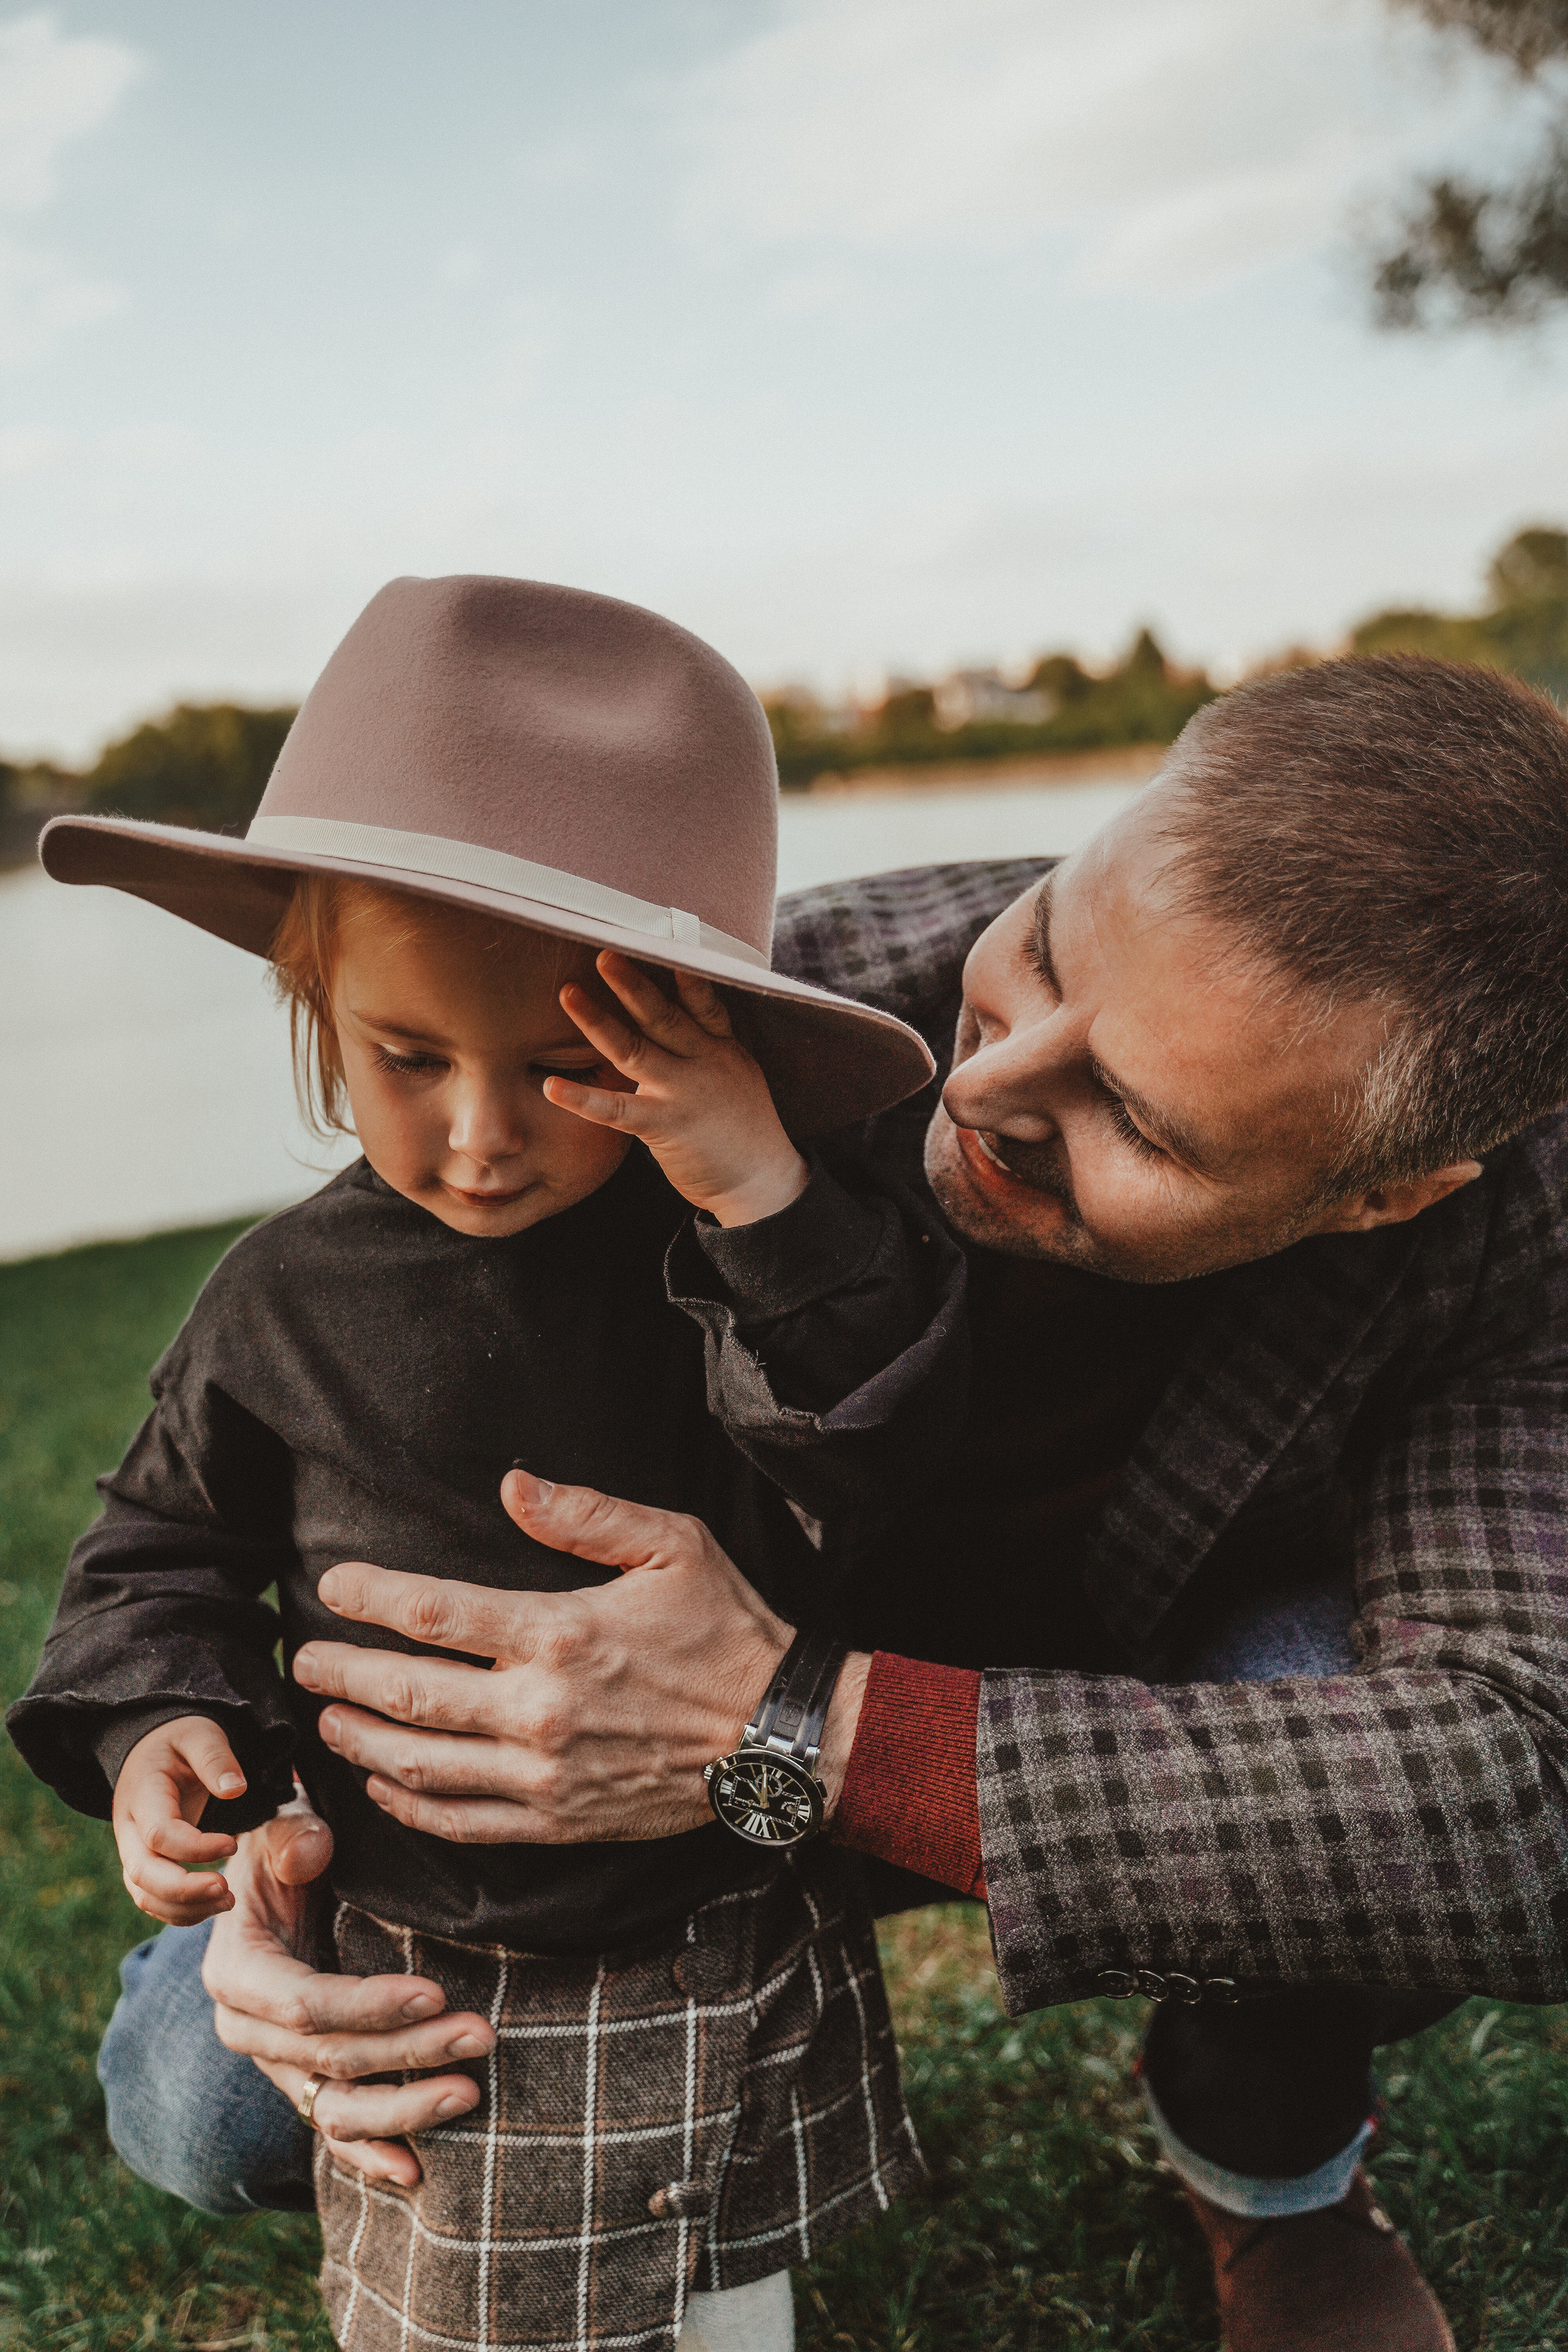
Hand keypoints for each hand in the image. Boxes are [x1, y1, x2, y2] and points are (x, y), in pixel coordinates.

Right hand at [112, 1715, 247, 1924]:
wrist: (153, 1747)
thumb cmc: (180, 1739)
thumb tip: (235, 1790)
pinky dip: (179, 1910)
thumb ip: (215, 1758)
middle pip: (142, 1874)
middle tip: (227, 1892)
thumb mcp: (199, 1733)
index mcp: (141, 1793)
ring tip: (229, 1901)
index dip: (195, 1847)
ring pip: (144, 1893)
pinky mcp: (142, 1862)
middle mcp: (128, 1828)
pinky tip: (213, 1905)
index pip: (159, 1834)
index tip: (233, 1844)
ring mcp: (131, 1849)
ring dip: (184, 1907)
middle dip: (183, 1891)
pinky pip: (151, 1897)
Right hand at [202, 1792, 493, 2188]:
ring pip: (336, 2109)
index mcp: (237, 1972)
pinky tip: (417, 2173)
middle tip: (481, 2033)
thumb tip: (312, 1849)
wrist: (276, 1889)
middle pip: (333, 2058)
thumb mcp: (282, 1830)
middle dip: (409, 2052)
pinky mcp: (305, 2085)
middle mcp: (249, 2030)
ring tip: (470, 2093)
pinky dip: (373, 2155)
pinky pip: (335, 2132)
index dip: (367, 2005)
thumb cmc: (288, 1853)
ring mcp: (278, 2067)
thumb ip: (292, 1837)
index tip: (434, 1994)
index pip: (303, 2004)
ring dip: (405, 2108)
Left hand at [293, 1471, 871, 1844]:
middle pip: (406, 1694)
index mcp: (560, 1634)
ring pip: (420, 1766)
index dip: (371, 1597)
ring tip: (327, 1718)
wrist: (780, 1735)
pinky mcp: (558, 1822)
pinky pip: (462, 1822)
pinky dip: (409, 1807)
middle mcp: (539, 1711)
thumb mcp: (673, 1545)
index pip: (433, 1615)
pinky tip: (382, 1785)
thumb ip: (586, 1514)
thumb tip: (511, 1486)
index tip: (333, 1584)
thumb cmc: (727, 1629)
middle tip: (303, 1660)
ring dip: (360, 1740)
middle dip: (340, 1675)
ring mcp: (544, 1776)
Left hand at [548, 950, 808, 1226]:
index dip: (684, 972)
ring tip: (567, 995)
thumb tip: (666, 1023)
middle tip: (602, 953)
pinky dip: (584, 1099)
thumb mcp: (737, 1077)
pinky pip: (618, 1110)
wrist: (762, 1183)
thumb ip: (705, 1049)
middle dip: (631, 983)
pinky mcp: (667, 1127)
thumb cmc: (742, 1130)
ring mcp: (686, 1094)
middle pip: (663, 1015)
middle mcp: (705, 1064)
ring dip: (597, 1022)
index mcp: (722, 1048)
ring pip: (635, 1050)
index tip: (663, 940)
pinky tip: (553, 1086)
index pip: (703, 1002)